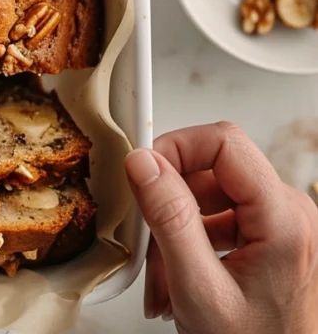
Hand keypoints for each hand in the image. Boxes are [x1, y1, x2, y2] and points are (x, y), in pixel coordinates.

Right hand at [126, 122, 317, 332]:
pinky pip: (219, 218)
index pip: (224, 142)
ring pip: (209, 195)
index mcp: (284, 218)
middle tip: (145, 238)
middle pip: (212, 169)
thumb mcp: (199, 290)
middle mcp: (290, 213)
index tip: (142, 172)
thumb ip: (170, 220)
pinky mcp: (270, 240)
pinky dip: (190, 242)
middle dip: (169, 201)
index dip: (177, 148)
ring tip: (161, 277)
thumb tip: (144, 162)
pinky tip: (176, 278)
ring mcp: (282, 226)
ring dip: (175, 228)